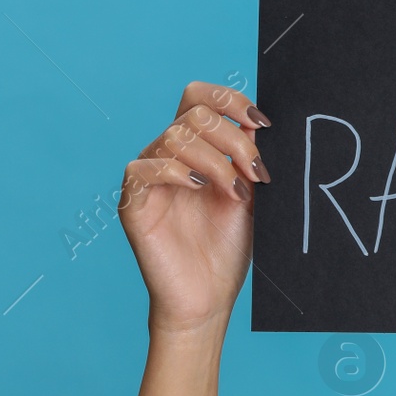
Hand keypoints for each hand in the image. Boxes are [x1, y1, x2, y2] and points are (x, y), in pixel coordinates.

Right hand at [119, 81, 271, 338]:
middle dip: (233, 137)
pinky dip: (176, 171)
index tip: (262, 124)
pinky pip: (144, 168)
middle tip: (256, 172)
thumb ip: (248, 155)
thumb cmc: (228, 248)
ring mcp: (149, 178)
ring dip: (214, 159)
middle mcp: (169, 155)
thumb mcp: (249, 192)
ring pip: (174, 136)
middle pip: (193, 112)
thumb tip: (258, 119)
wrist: (210, 297)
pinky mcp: (133, 203)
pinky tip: (199, 188)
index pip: (200, 97)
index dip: (229, 99)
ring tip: (234, 192)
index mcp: (197, 147)